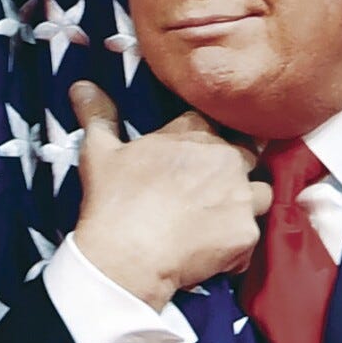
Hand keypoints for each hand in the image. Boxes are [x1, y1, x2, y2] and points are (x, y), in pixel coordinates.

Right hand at [70, 81, 272, 309]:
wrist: (126, 256)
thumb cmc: (113, 201)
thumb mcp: (99, 152)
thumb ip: (98, 115)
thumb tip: (81, 86)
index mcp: (195, 133)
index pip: (214, 123)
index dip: (206, 140)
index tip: (194, 157)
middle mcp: (226, 159)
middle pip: (248, 154)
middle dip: (234, 169)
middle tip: (207, 192)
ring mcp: (241, 196)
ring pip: (261, 193)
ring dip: (245, 204)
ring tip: (217, 221)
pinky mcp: (246, 233)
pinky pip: (251, 237)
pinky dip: (236, 246)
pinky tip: (212, 253)